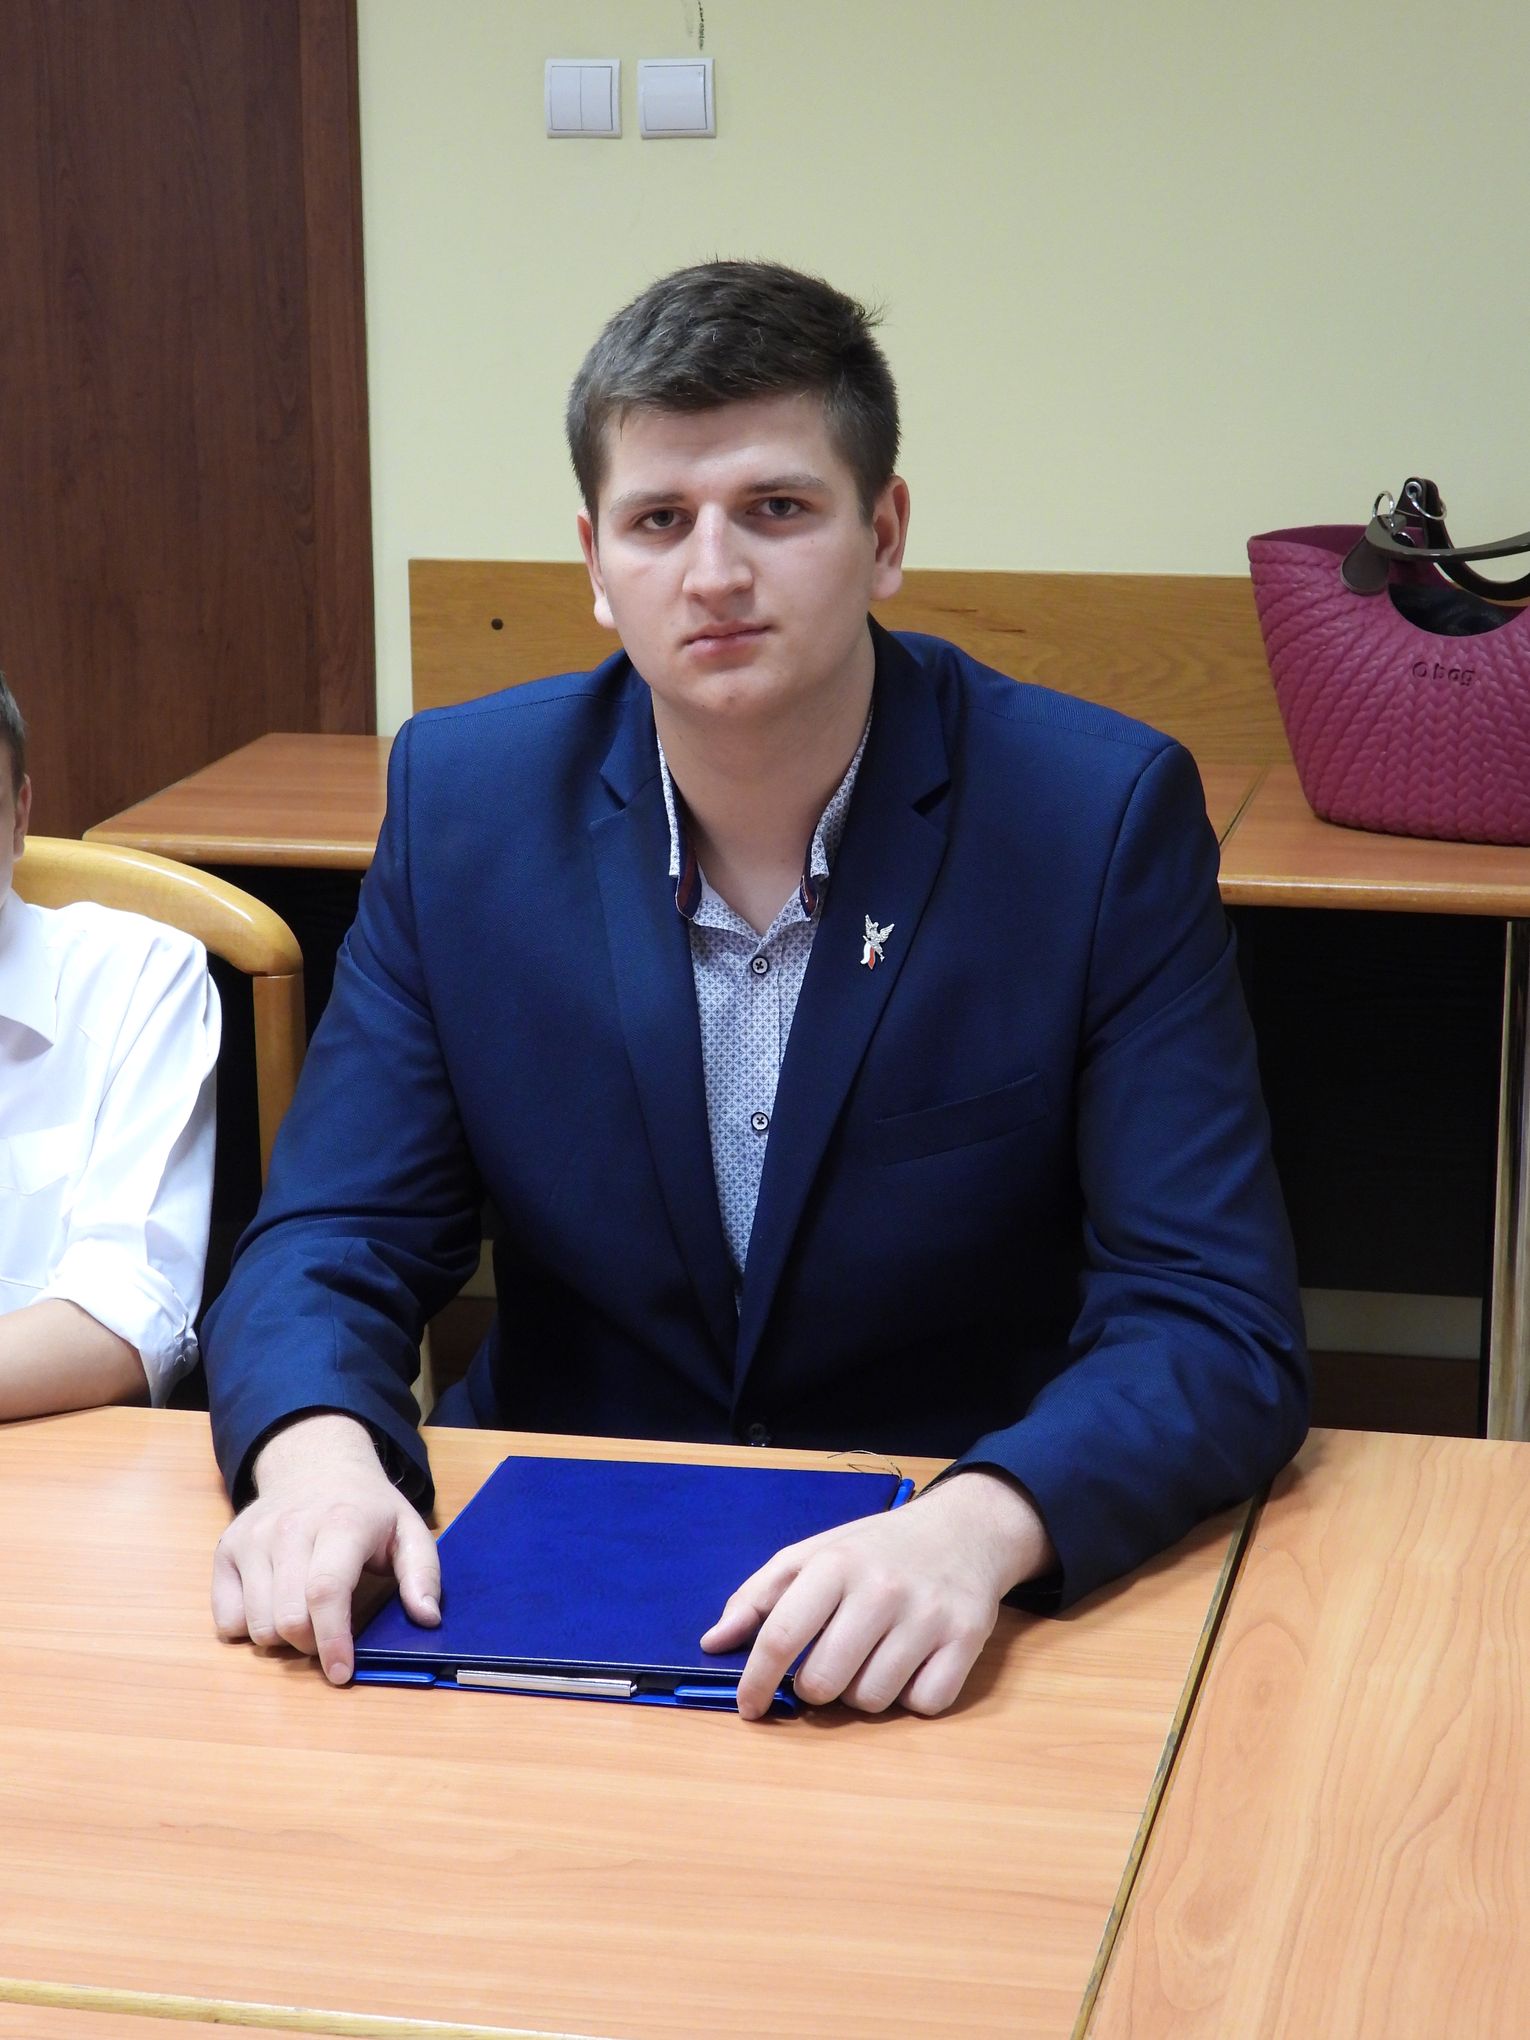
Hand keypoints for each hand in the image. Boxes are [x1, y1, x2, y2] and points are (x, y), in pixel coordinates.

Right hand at [210, 1412, 439, 1685]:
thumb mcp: (408, 1529)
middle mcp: (289, 1528)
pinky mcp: (226, 1549)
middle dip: (311, 1645)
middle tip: (328, 1636)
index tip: (342, 1673)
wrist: (315, 1463)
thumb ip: (423, 1573)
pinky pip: (227, 1618)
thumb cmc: (365, 1508)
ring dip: (282, 1639)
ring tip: (304, 1616)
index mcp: (341, 1523)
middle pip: (288, 1618)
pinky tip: (274, 1605)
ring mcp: (252, 1538)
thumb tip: (427, 1618)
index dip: (333, 1640)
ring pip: (256, 1624)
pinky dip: (249, 1627)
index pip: (326, 1591)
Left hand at [701, 1469, 1054, 1719]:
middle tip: (827, 1666)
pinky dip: (911, 1698)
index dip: (756, 1681)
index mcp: (835, 1564)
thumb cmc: (876, 1549)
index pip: (781, 1636)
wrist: (962, 1530)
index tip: (749, 1707)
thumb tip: (713, 1643)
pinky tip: (911, 1665)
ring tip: (872, 1658)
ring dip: (862, 1694)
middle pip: (825, 1683)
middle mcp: (882, 1589)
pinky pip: (923, 1705)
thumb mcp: (813, 1554)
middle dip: (815, 1688)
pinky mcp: (967, 1640)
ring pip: (871, 1701)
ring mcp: (928, 1616)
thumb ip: (759, 1596)